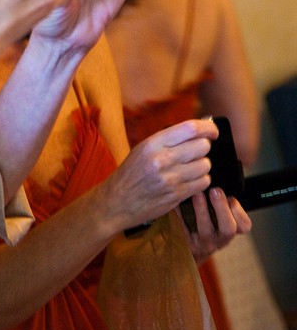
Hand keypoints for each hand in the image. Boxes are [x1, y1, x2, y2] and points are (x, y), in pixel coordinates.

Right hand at [98, 119, 219, 233]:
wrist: (116, 201)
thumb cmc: (131, 172)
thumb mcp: (143, 149)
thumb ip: (169, 139)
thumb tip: (200, 129)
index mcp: (153, 143)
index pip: (190, 129)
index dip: (207, 128)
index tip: (213, 131)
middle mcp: (162, 160)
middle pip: (202, 147)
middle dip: (203, 148)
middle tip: (195, 153)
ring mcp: (170, 179)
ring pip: (205, 165)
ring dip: (202, 166)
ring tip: (190, 168)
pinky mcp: (176, 196)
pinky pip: (203, 183)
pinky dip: (201, 180)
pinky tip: (190, 180)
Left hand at [179, 189, 251, 264]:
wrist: (183, 251)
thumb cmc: (202, 224)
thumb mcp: (216, 217)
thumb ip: (220, 201)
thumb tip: (219, 175)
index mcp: (228, 231)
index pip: (244, 226)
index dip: (239, 211)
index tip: (231, 197)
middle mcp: (218, 240)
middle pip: (228, 228)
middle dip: (222, 208)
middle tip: (215, 190)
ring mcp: (202, 244)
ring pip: (206, 230)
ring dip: (202, 209)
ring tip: (197, 193)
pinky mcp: (185, 244)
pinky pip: (183, 230)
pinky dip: (180, 214)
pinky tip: (177, 202)